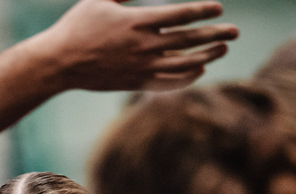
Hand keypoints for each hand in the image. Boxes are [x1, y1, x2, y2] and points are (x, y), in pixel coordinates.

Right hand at [38, 0, 237, 91]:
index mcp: (137, 21)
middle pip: (190, 39)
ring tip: (222, 48)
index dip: (203, 11)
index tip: (218, 8)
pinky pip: (169, 82)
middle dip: (216, 33)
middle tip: (235, 31)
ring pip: (184, 63)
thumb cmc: (77, 26)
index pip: (181, 15)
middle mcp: (144, 46)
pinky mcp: (135, 82)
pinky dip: (187, 77)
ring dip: (208, 55)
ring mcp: (141, 67)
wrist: (60, 62)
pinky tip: (199, 69)